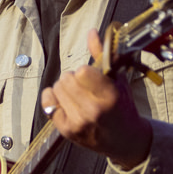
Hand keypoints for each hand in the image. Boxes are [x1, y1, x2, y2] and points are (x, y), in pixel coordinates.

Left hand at [40, 29, 152, 169]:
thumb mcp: (119, 81)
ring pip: (57, 88)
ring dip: (65, 87)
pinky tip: (64, 100)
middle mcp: (93, 111)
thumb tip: (91, 32)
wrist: (125, 141)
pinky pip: (47, 104)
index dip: (86, 71)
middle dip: (74, 78)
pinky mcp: (66, 130)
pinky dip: (53, 98)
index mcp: (110, 97)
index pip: (82, 71)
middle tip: (84, 86)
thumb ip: (103, 55)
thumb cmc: (123, 108)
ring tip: (76, 94)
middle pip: (67, 78)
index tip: (92, 77)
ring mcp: (78, 123)